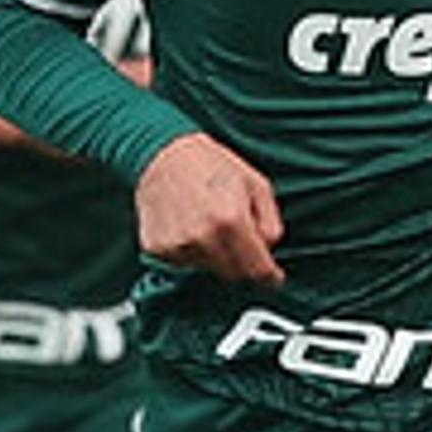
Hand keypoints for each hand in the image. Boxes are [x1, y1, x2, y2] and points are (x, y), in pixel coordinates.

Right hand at [135, 132, 282, 286]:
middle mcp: (203, 237)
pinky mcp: (158, 248)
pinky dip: (190, 251)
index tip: (273, 277)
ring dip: (214, 255)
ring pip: (207, 269)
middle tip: (235, 236)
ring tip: (207, 224)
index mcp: (231, 220)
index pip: (257, 269)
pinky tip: (187, 225)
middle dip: (241, 261)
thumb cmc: (211, 164)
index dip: (269, 276)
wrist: (163, 154)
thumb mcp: (256, 184)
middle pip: (233, 274)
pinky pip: (183, 263)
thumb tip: (269, 250)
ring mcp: (178, 245)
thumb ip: (271, 222)